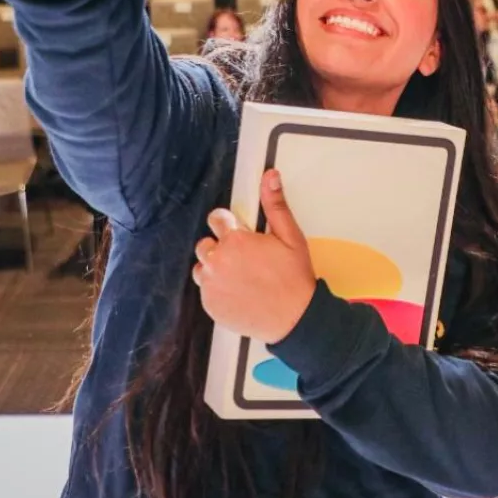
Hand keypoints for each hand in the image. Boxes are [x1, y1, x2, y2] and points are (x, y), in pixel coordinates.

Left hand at [192, 169, 316, 343]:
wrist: (295, 319)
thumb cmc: (294, 279)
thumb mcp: (290, 237)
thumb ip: (275, 205)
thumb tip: (270, 177)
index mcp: (235, 241)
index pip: (216, 219)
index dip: (229, 225)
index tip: (238, 233)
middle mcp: (218, 261)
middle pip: (206, 244)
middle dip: (222, 247)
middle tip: (244, 259)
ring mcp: (211, 285)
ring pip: (202, 268)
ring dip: (215, 269)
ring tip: (240, 277)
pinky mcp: (210, 305)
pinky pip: (205, 290)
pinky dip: (217, 290)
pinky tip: (238, 292)